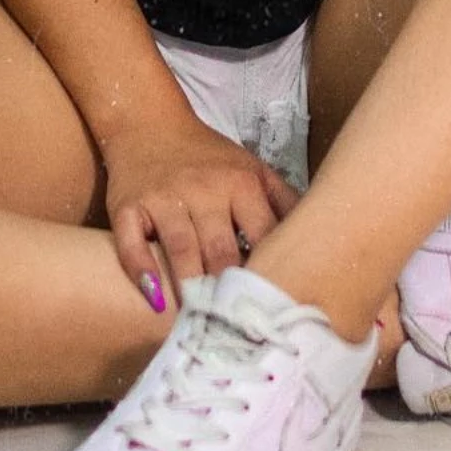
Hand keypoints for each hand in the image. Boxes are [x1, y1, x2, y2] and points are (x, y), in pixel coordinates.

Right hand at [102, 115, 299, 312]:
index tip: (278, 308)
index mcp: (241, 183)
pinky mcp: (127, 205)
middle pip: (221, 248)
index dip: (270, 271)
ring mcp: (163, 197)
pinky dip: (141, 269)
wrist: (148, 121)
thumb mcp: (251, 169)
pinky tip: (153, 296)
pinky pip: (131, 241)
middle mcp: (203, 189)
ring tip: (201, 322)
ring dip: (191, 285)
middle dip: (230, 289)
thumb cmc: (207, 156)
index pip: (262, 234)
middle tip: (240, 329)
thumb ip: (283, 201)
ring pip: (180, 247)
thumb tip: (323, 237)